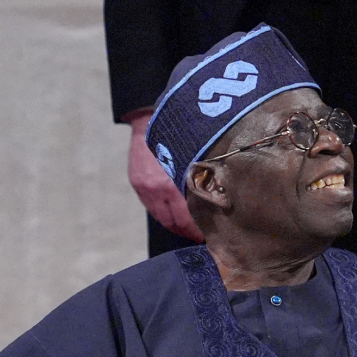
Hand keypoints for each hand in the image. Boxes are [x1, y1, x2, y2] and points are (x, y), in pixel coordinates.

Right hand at [127, 113, 203, 241]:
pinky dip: (166, 218)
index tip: (214, 233)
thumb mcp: (195, 156)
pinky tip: (176, 220)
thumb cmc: (182, 138)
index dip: (202, 227)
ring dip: (179, 228)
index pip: (191, 215)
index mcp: (180, 179)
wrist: (151, 120)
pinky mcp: (139, 186)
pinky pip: (155, 211)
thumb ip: (202, 179)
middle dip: (191, 231)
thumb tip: (217, 201)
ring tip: (191, 232)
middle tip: (204, 237)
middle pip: (178, 222)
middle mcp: (162, 187)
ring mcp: (148, 188)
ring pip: (166, 220)